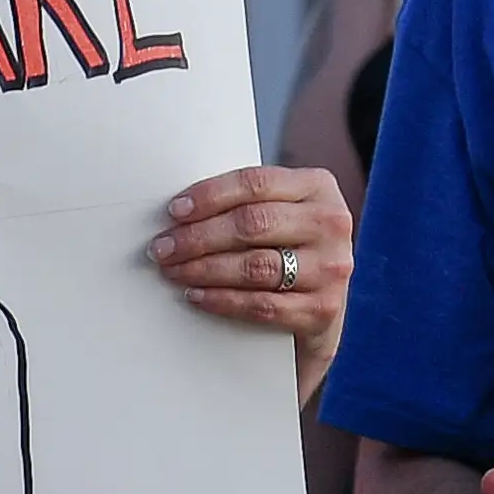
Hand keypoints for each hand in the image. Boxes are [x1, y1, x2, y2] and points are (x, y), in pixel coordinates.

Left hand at [152, 165, 353, 390]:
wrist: (321, 310)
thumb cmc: (288, 251)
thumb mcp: (283, 215)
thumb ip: (249, 204)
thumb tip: (180, 209)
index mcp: (318, 186)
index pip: (257, 183)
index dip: (211, 196)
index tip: (175, 211)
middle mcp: (331, 223)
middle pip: (254, 223)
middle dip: (199, 236)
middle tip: (162, 247)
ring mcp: (331, 268)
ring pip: (255, 266)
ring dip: (204, 269)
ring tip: (173, 270)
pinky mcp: (323, 309)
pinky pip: (262, 305)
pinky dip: (222, 300)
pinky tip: (196, 295)